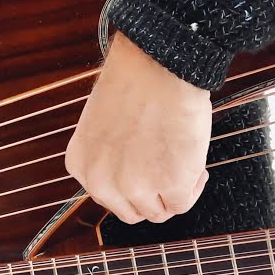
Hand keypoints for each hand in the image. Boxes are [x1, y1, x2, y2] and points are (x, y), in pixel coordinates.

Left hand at [65, 32, 210, 223]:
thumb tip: (133, 172)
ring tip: (183, 157)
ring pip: (160, 211)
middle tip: (168, 166)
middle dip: (153, 193)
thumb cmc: (135, 81)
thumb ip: (109, 155)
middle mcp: (102, 184)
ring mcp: (136, 188)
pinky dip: (193, 184)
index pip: (109, 197)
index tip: (147, 165)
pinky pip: (184, 203)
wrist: (158, 63)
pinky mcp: (171, 187)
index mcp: (81, 166)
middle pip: (133, 211)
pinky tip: (194, 159)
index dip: (133, 182)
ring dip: (174, 190)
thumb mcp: (102, 125)